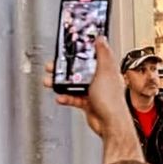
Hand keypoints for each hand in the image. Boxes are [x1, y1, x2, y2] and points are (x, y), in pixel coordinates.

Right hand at [43, 37, 139, 162]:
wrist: (110, 125)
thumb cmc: (112, 101)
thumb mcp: (106, 72)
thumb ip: (103, 55)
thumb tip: (101, 39)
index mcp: (107, 70)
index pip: (93, 55)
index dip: (81, 51)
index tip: (69, 47)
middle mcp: (101, 80)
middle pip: (79, 69)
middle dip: (64, 68)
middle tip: (53, 65)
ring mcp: (94, 92)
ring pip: (74, 84)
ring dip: (61, 82)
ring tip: (50, 81)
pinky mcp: (88, 103)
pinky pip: (73, 98)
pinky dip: (66, 97)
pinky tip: (60, 96)